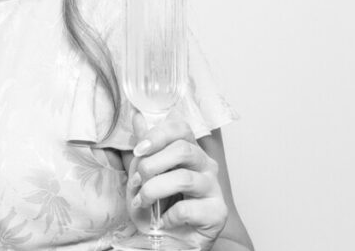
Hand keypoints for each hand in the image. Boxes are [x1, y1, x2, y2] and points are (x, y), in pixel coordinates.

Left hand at [126, 110, 227, 249]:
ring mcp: (214, 189)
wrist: (167, 242)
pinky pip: (187, 208)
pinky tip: (164, 221)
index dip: (157, 134)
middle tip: (138, 181)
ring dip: (154, 190)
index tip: (139, 150)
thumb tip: (137, 116)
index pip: (180, 128)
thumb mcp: (141, 177)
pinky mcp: (217, 213)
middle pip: (183, 149)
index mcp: (189, 152)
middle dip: (152, 165)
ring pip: (184, 178)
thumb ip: (143, 149)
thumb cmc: (157, 209)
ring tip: (143, 202)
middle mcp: (205, 166)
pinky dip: (167, 215)